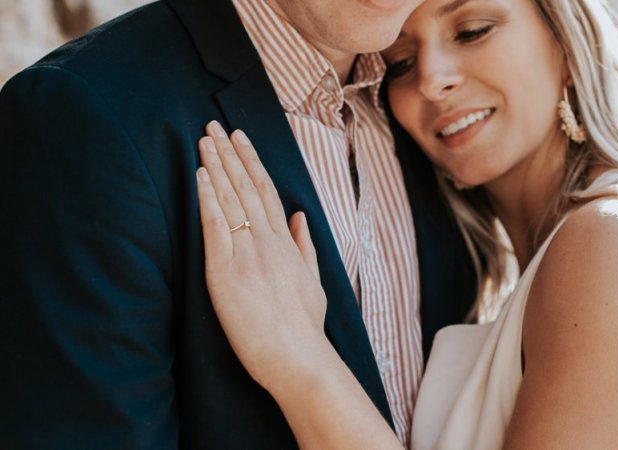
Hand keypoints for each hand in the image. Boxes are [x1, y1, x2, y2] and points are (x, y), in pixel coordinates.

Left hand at [196, 121, 328, 391]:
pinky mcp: (226, 271)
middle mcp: (268, 241)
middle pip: (247, 187)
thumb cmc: (304, 327)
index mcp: (286, 244)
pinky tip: (200, 175)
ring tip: (204, 140)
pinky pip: (216, 225)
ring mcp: (248, 254)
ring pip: (231, 199)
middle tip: (214, 126)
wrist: (298, 356)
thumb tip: (299, 218)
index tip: (240, 139)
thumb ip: (304, 247)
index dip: (251, 162)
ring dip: (216, 166)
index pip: (266, 192)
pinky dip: (208, 197)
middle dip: (229, 154)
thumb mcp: (313, 282)